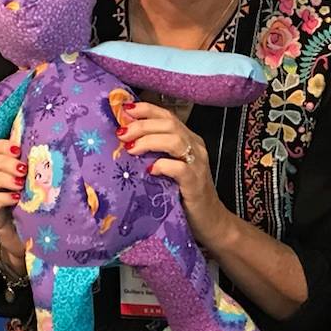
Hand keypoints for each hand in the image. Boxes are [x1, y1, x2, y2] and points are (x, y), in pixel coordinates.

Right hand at [0, 138, 27, 265]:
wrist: (37, 236)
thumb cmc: (38, 204)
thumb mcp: (38, 180)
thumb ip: (35, 163)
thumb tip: (42, 142)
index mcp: (2, 167)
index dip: (2, 146)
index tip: (19, 150)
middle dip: (5, 162)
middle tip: (23, 170)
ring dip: (1, 178)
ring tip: (20, 184)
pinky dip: (0, 198)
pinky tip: (16, 198)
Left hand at [118, 101, 232, 243]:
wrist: (209, 220)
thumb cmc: (183, 193)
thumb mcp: (168, 167)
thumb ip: (154, 152)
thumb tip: (124, 141)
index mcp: (188, 139)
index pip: (167, 116)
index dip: (146, 109)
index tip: (124, 110)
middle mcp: (195, 147)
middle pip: (169, 124)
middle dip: (141, 125)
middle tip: (121, 133)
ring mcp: (198, 164)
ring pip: (174, 140)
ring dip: (148, 141)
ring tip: (130, 149)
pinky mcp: (196, 183)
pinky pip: (180, 168)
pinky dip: (162, 165)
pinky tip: (149, 171)